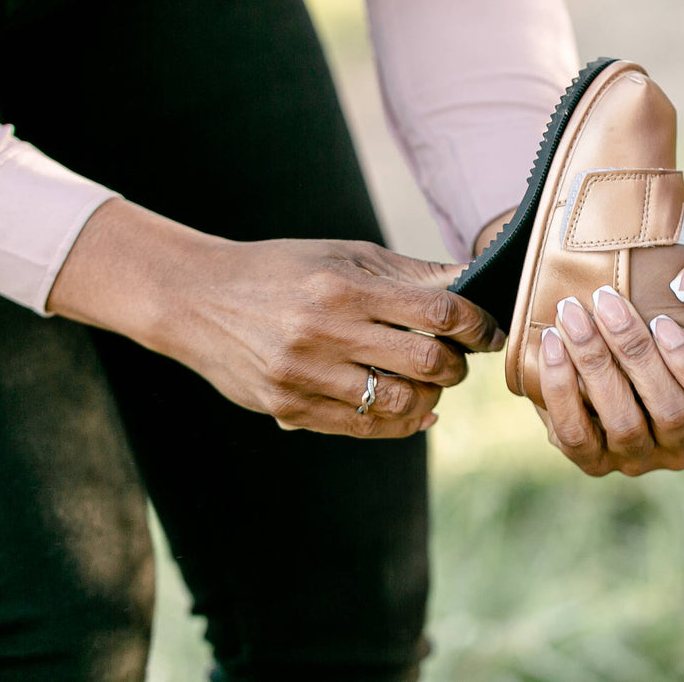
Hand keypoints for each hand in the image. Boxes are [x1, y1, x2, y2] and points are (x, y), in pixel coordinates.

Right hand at [49, 199, 503, 437]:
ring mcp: (305, 376)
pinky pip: (365, 428)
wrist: (195, 299)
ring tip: (431, 384)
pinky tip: (413, 411)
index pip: (437, 311)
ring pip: (400, 404)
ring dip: (431, 397)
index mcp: (343, 286)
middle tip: (458, 359)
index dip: (476, 324)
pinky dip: (400, 423)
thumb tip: (471, 285)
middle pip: (427, 362)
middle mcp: (324, 332)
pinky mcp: (289, 409)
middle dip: (456, 365)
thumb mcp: (342, 255)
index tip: (488, 330)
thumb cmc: (280, 269)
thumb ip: (408, 274)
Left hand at [533, 246, 683, 475]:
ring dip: (595, 365)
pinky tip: (552, 345)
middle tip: (606, 301)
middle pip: (669, 412)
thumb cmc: (669, 305)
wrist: (604, 328)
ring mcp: (637, 458)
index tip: (663, 322)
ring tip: (573, 316)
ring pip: (623, 424)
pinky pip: (575, 435)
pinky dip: (561, 389)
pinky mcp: (592, 459)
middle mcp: (681, 446)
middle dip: (635, 353)